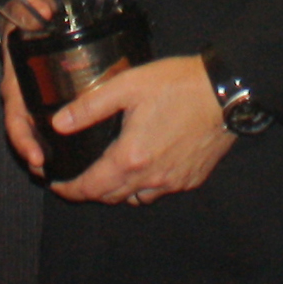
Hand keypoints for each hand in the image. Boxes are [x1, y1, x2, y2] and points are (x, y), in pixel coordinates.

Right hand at [0, 0, 51, 175]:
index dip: (23, 140)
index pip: (15, 118)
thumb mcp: (28, 8)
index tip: (35, 156)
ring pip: (40, 134)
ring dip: (50, 154)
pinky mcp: (52, 102)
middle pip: (27, 135)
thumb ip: (32, 6)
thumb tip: (41, 8)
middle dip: (36, 157)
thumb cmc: (29, 16)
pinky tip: (80, 154)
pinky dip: (63, 142)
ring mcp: (37, 102)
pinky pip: (55, 126)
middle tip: (52, 175)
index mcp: (16, 83)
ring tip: (67, 173)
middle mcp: (24, 97)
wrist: (34, 17)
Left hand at [47, 55, 235, 205]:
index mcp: (130, 157)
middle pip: (112, 197)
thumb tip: (58, 123)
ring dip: (119, 191)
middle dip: (91, 191)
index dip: (70, 190)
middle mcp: (151, 178)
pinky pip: (161, 191)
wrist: (225, 92)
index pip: (91, 187)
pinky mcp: (191, 179)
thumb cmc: (177, 85)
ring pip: (137, 198)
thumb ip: (89, 106)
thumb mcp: (127, 86)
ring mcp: (174, 182)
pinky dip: (146, 185)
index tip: (57, 185)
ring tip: (111, 172)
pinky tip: (146, 165)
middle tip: (80, 178)